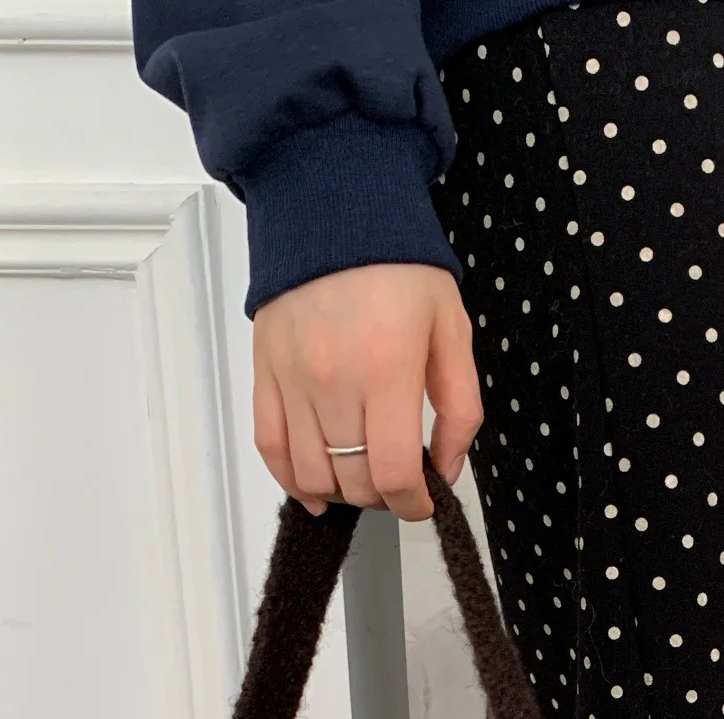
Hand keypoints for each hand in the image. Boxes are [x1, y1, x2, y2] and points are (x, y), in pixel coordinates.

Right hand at [252, 263, 481, 519]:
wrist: (336, 207)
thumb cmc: (397, 264)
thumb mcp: (452, 331)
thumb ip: (459, 409)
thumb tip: (448, 468)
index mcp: (386, 370)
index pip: (394, 473)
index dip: (413, 504)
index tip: (423, 503)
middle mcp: (333, 381)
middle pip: (354, 480)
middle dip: (383, 498)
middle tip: (399, 485)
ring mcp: (292, 379)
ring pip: (311, 474)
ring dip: (341, 493)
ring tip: (362, 482)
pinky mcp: (264, 371)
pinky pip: (269, 445)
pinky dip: (291, 479)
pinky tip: (314, 491)